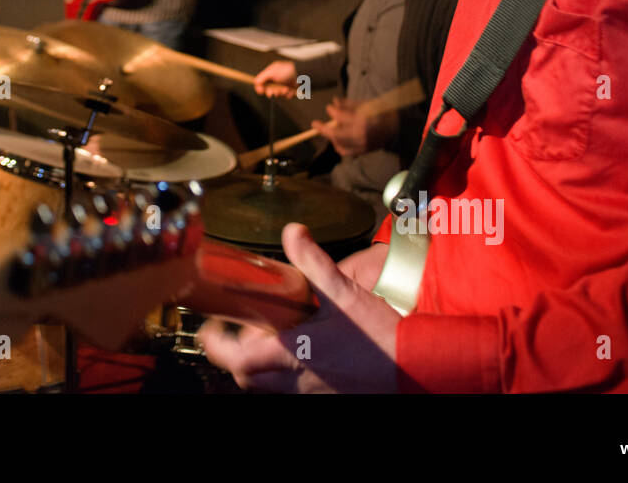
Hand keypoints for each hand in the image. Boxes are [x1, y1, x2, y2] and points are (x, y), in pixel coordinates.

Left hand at [199, 227, 398, 391]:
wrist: (418, 367)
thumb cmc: (381, 337)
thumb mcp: (344, 292)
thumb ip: (313, 262)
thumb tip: (293, 232)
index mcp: (292, 353)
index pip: (236, 359)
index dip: (216, 345)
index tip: (209, 328)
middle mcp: (296, 379)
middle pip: (247, 378)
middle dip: (236, 358)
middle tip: (236, 333)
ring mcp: (312, 392)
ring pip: (269, 387)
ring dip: (260, 368)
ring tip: (268, 340)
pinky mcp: (328, 395)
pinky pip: (293, 391)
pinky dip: (286, 375)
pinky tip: (302, 354)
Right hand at [254, 60, 299, 98]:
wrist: (302, 74)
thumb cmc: (286, 71)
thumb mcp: (271, 72)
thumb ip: (261, 78)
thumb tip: (256, 84)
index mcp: (271, 73)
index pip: (262, 82)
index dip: (260, 87)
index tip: (261, 91)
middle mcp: (277, 78)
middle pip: (269, 89)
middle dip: (271, 92)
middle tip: (273, 93)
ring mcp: (284, 84)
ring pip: (278, 93)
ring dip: (280, 93)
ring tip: (285, 89)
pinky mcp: (290, 89)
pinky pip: (286, 95)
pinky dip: (288, 94)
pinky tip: (290, 90)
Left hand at [313, 96, 396, 155]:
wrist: (397, 128)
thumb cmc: (382, 113)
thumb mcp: (366, 104)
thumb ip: (348, 105)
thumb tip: (334, 102)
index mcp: (363, 120)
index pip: (341, 117)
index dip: (332, 112)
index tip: (329, 108)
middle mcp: (361, 134)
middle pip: (335, 134)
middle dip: (323, 129)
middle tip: (315, 125)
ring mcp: (362, 145)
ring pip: (338, 144)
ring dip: (331, 137)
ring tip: (329, 130)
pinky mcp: (363, 151)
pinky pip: (345, 152)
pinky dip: (338, 146)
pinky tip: (337, 140)